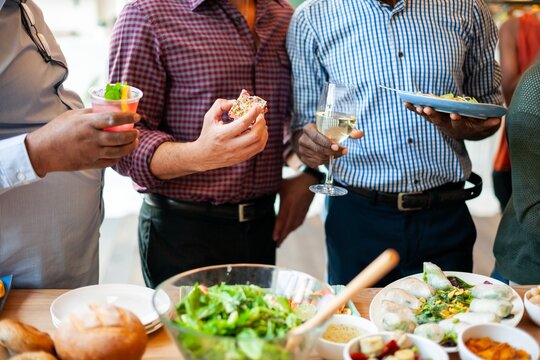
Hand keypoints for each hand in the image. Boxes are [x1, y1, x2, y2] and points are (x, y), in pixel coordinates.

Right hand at [25, 109, 139, 176]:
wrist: (42, 151)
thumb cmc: (56, 130)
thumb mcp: (72, 116)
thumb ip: (90, 113)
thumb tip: (108, 109)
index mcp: (86, 124)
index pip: (113, 119)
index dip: (128, 117)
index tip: (137, 116)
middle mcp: (91, 138)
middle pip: (120, 138)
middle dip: (133, 135)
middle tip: (138, 131)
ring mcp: (91, 153)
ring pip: (118, 152)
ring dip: (130, 147)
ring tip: (135, 142)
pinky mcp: (90, 163)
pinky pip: (110, 161)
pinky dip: (119, 157)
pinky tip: (122, 152)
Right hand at [193, 99, 267, 171]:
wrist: (204, 156)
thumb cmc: (207, 134)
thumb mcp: (209, 117)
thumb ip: (220, 105)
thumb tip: (235, 101)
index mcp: (222, 135)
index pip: (242, 124)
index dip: (252, 114)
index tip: (257, 107)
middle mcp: (231, 146)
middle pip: (254, 135)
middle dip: (261, 122)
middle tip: (261, 115)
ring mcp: (238, 154)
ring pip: (259, 143)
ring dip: (264, 130)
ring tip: (261, 122)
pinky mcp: (243, 158)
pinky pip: (259, 148)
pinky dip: (263, 138)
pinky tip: (260, 131)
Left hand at [272, 173, 316, 246]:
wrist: (310, 180)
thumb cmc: (293, 181)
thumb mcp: (281, 185)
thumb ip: (272, 192)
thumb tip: (260, 195)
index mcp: (288, 202)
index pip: (282, 218)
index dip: (278, 229)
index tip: (274, 238)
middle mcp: (296, 208)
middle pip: (288, 226)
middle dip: (282, 236)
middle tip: (277, 245)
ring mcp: (302, 211)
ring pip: (294, 226)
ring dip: (288, 234)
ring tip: (281, 240)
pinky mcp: (305, 211)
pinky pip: (299, 222)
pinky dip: (293, 228)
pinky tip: (289, 231)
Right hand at [294, 123, 362, 167]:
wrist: (310, 139)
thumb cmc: (324, 132)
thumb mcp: (333, 128)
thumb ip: (348, 130)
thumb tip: (360, 134)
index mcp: (308, 129)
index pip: (316, 137)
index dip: (326, 142)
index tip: (337, 146)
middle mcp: (302, 140)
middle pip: (318, 149)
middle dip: (332, 152)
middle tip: (343, 151)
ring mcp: (302, 150)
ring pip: (318, 157)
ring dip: (330, 157)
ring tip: (336, 153)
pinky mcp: (303, 159)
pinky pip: (316, 163)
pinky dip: (324, 161)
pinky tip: (327, 156)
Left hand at [404, 103, 500, 139]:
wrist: (466, 131)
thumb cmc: (476, 125)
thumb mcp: (484, 125)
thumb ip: (489, 123)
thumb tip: (496, 120)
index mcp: (459, 127)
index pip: (458, 124)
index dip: (456, 120)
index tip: (455, 114)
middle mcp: (446, 126)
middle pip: (439, 121)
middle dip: (433, 115)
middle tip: (427, 108)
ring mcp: (437, 121)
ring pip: (428, 116)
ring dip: (420, 110)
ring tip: (413, 104)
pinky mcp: (431, 117)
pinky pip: (421, 112)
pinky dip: (413, 108)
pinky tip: (405, 102)